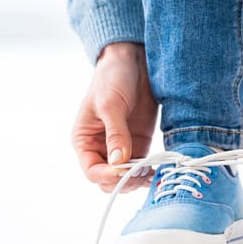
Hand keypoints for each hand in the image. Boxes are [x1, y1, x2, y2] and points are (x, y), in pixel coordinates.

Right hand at [72, 42, 157, 192]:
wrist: (133, 62)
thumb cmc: (113, 79)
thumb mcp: (110, 105)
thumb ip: (115, 134)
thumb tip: (118, 163)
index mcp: (85, 140)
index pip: (91, 171)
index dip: (106, 176)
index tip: (123, 171)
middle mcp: (101, 148)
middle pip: (108, 180)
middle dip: (123, 181)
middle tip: (141, 172)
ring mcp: (121, 148)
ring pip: (126, 177)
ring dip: (138, 179)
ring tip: (151, 171)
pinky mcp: (139, 144)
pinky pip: (141, 167)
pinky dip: (148, 172)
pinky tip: (158, 168)